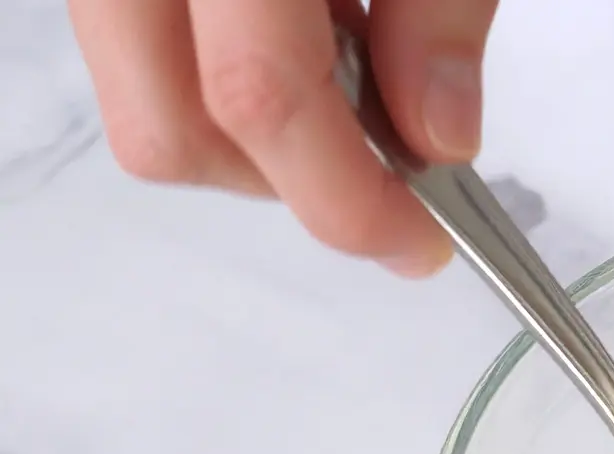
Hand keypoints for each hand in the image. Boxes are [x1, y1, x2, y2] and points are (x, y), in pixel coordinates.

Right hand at [69, 0, 499, 276]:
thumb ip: (441, 15)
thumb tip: (441, 140)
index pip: (258, 96)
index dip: (349, 195)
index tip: (423, 241)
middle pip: (170, 133)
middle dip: (289, 184)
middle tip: (388, 167)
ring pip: (145, 106)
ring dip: (256, 136)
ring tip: (350, 66)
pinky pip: (143, 55)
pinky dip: (223, 78)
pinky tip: (305, 33)